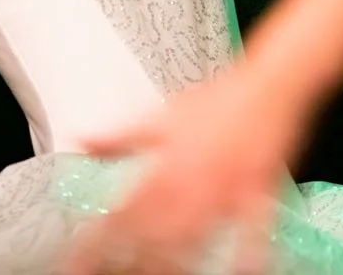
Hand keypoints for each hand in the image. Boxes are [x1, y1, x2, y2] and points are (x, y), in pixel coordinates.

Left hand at [62, 66, 311, 274]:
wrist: (266, 85)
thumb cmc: (217, 101)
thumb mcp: (159, 116)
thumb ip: (118, 137)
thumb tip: (81, 140)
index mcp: (164, 168)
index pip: (120, 213)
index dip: (95, 241)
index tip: (76, 261)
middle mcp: (190, 184)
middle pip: (151, 236)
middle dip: (127, 261)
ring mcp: (225, 193)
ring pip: (193, 240)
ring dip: (171, 265)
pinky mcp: (258, 195)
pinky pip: (254, 233)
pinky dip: (249, 256)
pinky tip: (242, 273)